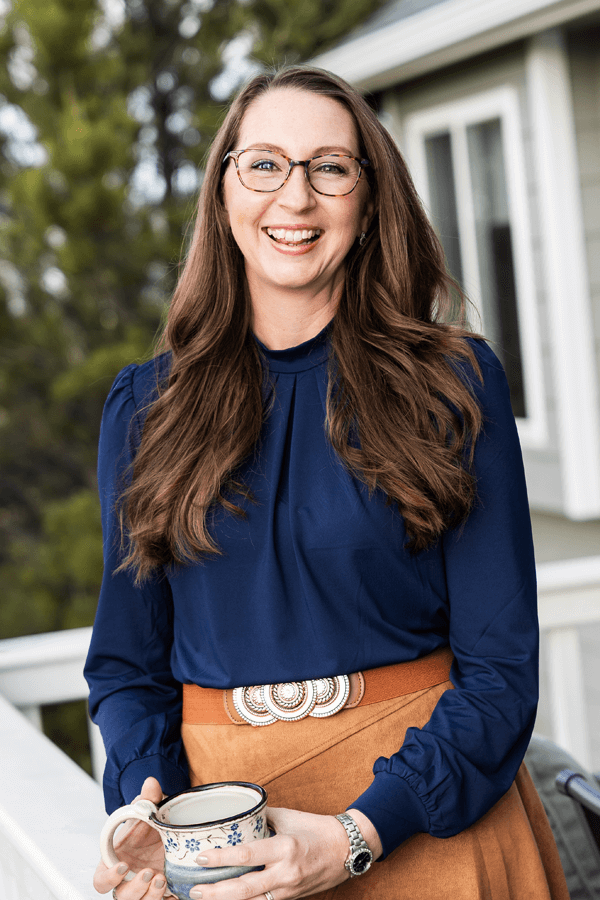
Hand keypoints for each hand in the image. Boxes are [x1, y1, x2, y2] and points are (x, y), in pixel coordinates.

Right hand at [93, 777, 171, 897]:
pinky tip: (175, 890)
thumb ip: (148, 799)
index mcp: (114, 863)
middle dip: (134, 889)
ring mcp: (143, 889)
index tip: (123, 865)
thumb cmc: (147, 825)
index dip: (109, 877)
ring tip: (161, 879)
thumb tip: (151, 782)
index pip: (100, 881)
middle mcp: (126, 880)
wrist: (166, 833)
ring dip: (149, 896)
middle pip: (121, 897)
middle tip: (148, 873)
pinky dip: (167, 899)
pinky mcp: (160, 894)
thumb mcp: (148, 811)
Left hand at [188, 806, 381, 899]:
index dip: (221, 859)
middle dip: (216, 893)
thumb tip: (239, 816)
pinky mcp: (291, 899)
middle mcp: (285, 873)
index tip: (201, 858)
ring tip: (205, 898)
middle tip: (194, 890)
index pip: (246, 855)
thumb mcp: (289, 817)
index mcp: (284, 848)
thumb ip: (262, 818)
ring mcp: (288, 890)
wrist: (347, 849)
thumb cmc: (318, 829)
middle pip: (244, 890)